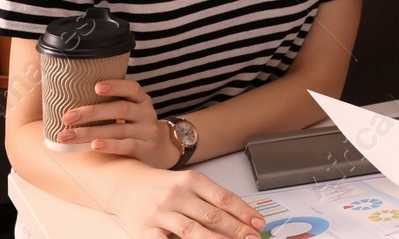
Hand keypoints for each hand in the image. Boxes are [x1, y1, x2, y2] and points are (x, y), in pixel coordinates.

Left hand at [58, 78, 171, 167]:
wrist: (157, 150)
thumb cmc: (130, 128)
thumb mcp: (128, 113)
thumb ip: (108, 105)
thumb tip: (68, 97)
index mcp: (141, 100)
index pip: (132, 88)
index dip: (115, 86)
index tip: (95, 87)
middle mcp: (146, 113)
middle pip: (121, 109)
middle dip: (91, 113)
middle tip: (66, 117)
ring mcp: (148, 132)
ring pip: (119, 129)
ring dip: (89, 133)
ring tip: (66, 136)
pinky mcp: (146, 149)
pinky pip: (127, 146)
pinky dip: (110, 145)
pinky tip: (94, 145)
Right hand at [108, 166, 264, 238]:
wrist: (125, 184)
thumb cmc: (162, 186)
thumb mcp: (189, 184)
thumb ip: (210, 198)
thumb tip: (240, 217)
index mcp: (192, 180)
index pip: (224, 198)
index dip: (244, 212)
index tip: (258, 223)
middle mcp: (177, 195)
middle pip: (212, 215)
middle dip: (236, 229)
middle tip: (252, 238)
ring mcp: (160, 213)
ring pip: (193, 231)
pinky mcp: (144, 230)